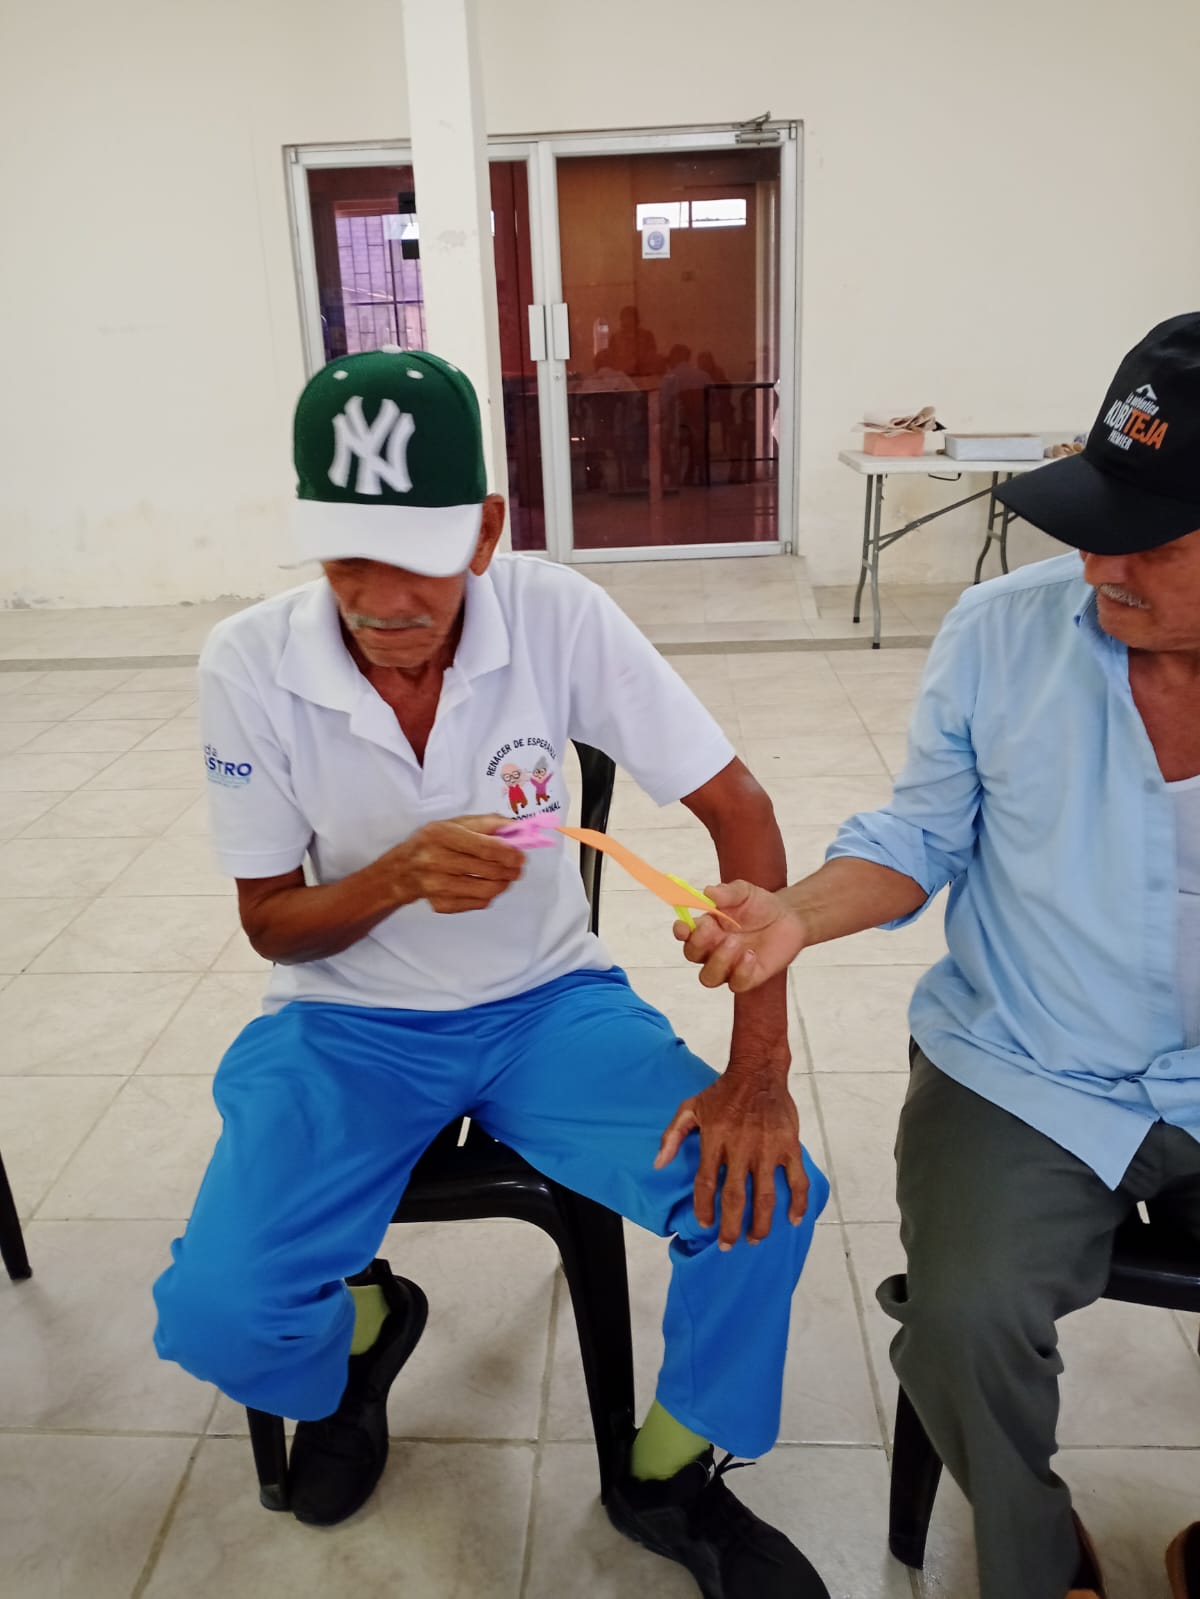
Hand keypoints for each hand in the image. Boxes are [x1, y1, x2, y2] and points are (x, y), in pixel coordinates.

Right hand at [387, 815, 523, 913]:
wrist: (403, 869)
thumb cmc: (433, 842)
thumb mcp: (455, 823)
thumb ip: (487, 823)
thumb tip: (516, 828)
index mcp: (441, 835)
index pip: (484, 847)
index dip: (508, 853)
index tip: (521, 855)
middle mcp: (436, 860)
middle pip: (488, 870)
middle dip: (510, 869)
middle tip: (518, 867)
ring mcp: (437, 886)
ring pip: (486, 890)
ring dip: (503, 884)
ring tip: (506, 877)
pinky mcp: (441, 904)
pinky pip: (477, 903)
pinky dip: (488, 895)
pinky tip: (486, 885)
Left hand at [655, 1072, 808, 1246]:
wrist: (758, 1071)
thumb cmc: (722, 1091)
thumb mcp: (690, 1107)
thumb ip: (673, 1135)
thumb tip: (658, 1164)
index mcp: (715, 1139)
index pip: (706, 1183)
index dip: (704, 1208)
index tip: (704, 1225)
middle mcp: (741, 1147)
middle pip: (735, 1197)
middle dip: (731, 1227)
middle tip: (728, 1246)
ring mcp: (767, 1148)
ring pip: (765, 1195)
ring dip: (761, 1223)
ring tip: (755, 1239)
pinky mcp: (789, 1145)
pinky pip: (796, 1179)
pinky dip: (798, 1202)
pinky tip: (793, 1220)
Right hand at [674, 880, 807, 991]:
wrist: (790, 918)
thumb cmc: (761, 905)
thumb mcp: (744, 892)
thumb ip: (726, 892)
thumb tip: (708, 892)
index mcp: (706, 927)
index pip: (684, 933)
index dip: (680, 931)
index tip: (683, 926)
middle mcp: (713, 948)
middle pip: (691, 955)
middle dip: (697, 944)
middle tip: (713, 929)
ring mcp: (729, 965)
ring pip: (708, 978)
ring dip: (717, 961)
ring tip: (736, 943)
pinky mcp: (747, 978)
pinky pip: (736, 984)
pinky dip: (741, 971)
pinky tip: (751, 955)